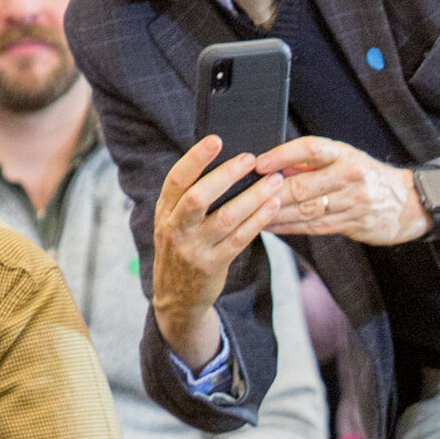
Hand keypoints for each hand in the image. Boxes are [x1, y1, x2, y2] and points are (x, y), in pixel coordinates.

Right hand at [153, 136, 283, 369]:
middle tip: (252, 159)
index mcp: (164, 211)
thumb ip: (190, 198)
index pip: (176, 179)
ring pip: (226, 217)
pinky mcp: (213, 265)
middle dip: (226, 175)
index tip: (216, 139)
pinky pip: (240, 239)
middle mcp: (175, 229)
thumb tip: (227, 163)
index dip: (195, 158)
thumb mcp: (174, 223)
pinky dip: (258, 220)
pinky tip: (273, 206)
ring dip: (253, 197)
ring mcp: (193, 249)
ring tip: (275, 181)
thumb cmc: (181, 248)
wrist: (177, 299)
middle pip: (199, 196)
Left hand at [255, 137, 433, 247]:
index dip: (283, 155)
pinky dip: (288, 227)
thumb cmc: (369, 178)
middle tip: (245, 195)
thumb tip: (275, 165)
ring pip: (305, 210)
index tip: (259, 163)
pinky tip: (270, 226)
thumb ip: (312, 163)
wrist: (409, 203)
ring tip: (250, 213)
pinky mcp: (352, 224)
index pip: (311, 149)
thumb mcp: (346, 159)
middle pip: (302, 185)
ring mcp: (352, 202)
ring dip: (274, 213)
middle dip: (270, 192)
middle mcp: (350, 176)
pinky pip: (313, 227)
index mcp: (345, 154)